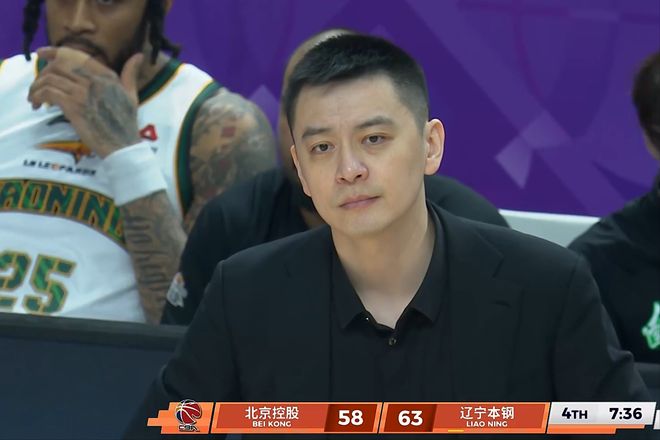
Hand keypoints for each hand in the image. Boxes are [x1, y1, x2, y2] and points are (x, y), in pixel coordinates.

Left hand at [28, 46, 143, 157]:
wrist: (123, 145)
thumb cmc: (126, 123)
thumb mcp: (132, 95)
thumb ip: (130, 74)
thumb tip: (139, 55)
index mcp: (106, 75)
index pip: (74, 55)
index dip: (53, 52)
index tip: (40, 54)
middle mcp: (94, 80)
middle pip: (57, 66)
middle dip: (43, 74)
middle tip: (39, 87)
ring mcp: (83, 93)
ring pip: (50, 79)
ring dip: (37, 87)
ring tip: (34, 98)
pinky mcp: (74, 107)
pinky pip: (48, 93)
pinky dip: (38, 96)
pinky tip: (37, 105)